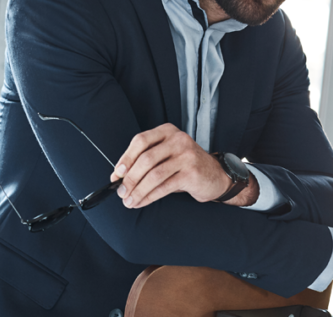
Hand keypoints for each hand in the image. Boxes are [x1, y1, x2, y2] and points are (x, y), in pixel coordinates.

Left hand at [110, 123, 256, 207]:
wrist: (216, 176)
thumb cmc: (185, 166)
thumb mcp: (166, 155)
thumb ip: (145, 160)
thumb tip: (119, 177)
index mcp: (167, 131)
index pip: (140, 141)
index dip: (125, 158)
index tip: (116, 174)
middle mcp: (178, 140)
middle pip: (145, 159)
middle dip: (130, 178)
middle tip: (121, 192)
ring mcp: (186, 156)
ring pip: (154, 175)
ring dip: (138, 190)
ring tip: (129, 201)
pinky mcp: (192, 173)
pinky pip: (164, 187)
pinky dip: (149, 196)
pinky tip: (142, 202)